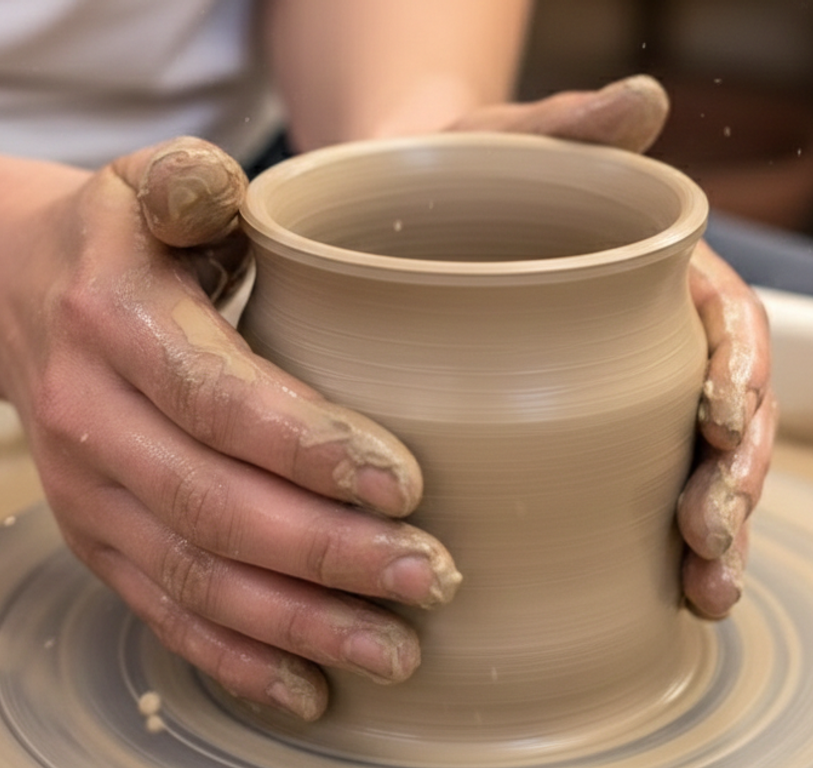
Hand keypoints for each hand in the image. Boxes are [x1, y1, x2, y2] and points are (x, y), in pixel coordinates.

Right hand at [0, 137, 460, 720]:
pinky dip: (235, 660)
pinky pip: (162, 612)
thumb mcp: (144, 183)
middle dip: (327, 553)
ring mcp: (83, 493)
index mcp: (108, 320)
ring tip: (396, 648)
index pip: (216, 397)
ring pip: (195, 577)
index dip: (309, 448)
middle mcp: (86, 417)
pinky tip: (309, 689)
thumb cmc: (114, 240)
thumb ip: (188, 182)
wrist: (14, 297)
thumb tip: (223, 187)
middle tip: (430, 577)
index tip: (405, 484)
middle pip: (214, 506)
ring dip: (298, 623)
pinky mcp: (91, 540)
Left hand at [449, 76, 777, 617]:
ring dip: (706, 532)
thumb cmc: (452, 178)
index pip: (718, 326)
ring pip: (679, 468)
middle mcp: (638, 343)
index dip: (736, 375)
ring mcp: (602, 397)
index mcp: (647, 275)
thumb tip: (642, 99)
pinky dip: (643, 546)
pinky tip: (654, 596)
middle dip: (725, 481)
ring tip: (704, 591)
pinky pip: (617, 494)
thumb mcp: (500, 145)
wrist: (387, 215)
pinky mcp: (556, 438)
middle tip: (711, 543)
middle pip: (713, 416)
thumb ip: (568, 127)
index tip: (721, 424)